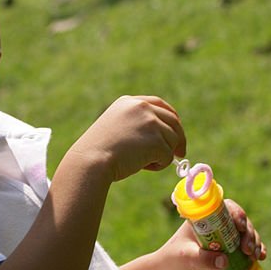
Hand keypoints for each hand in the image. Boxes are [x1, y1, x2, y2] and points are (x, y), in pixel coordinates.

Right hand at [70, 95, 186, 182]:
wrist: (90, 161)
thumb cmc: (97, 152)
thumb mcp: (114, 127)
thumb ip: (135, 124)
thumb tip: (162, 135)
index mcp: (128, 102)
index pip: (159, 104)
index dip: (171, 117)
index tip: (176, 129)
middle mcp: (141, 108)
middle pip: (173, 121)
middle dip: (178, 138)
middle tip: (180, 153)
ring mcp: (150, 123)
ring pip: (172, 141)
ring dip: (162, 155)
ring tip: (140, 163)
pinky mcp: (156, 141)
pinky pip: (168, 156)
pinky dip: (159, 165)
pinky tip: (140, 167)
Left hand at [155, 200, 267, 269]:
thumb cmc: (174, 262)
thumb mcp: (186, 259)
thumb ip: (204, 259)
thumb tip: (225, 260)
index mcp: (204, 220)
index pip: (225, 208)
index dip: (237, 214)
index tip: (240, 227)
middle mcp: (216, 226)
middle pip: (240, 221)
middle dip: (249, 233)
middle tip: (246, 249)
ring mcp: (224, 239)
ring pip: (247, 234)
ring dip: (254, 242)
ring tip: (254, 256)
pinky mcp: (229, 252)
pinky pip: (247, 248)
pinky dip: (256, 250)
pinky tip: (261, 257)